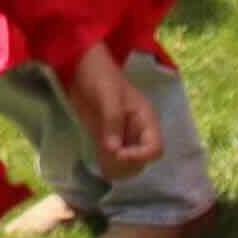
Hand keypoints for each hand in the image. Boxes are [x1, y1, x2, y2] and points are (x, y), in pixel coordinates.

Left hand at [57, 49, 160, 176]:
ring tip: (102, 158)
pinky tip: (98, 159)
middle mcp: (137, 132)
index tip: (119, 154)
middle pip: (142, 161)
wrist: (81, 70)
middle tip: (107, 156)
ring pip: (128, 165)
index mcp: (145, 119)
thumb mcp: (108, 96)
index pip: (155, 148)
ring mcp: (122, 137)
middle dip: (127, 165)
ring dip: (117, 168)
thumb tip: (113, 150)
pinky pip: (112, 160)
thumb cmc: (101, 77)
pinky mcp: (106, 139)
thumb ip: (112, 121)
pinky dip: (106, 164)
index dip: (140, 156)